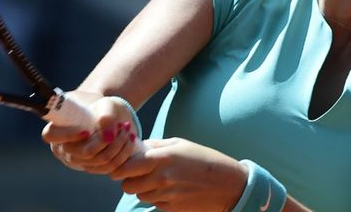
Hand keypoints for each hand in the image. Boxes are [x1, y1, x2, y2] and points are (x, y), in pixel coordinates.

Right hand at [41, 90, 138, 173]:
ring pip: (99, 161)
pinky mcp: (93, 168)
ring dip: (119, 145)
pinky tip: (130, 139)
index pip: (51, 135)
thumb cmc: (100, 107)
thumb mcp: (105, 104)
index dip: (68, 135)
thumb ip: (106, 115)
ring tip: (128, 128)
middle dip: (107, 140)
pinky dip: (123, 153)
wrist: (109, 116)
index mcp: (57, 128)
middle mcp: (64, 148)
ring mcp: (78, 161)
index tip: (87, 130)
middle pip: (83, 153)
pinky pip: (109, 168)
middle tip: (123, 125)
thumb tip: (108, 137)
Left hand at [110, 137, 247, 211]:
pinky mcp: (172, 209)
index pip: (126, 166)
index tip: (123, 165)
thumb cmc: (205, 160)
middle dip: (130, 180)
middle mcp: (161, 178)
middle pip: (128, 185)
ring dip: (143, 189)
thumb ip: (155, 145)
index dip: (121, 167)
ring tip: (159, 180)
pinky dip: (156, 198)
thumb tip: (136, 146)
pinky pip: (153, 203)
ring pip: (140, 195)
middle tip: (139, 174)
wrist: (229, 186)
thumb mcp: (181, 144)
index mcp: (162, 158)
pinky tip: (170, 190)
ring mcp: (166, 195)